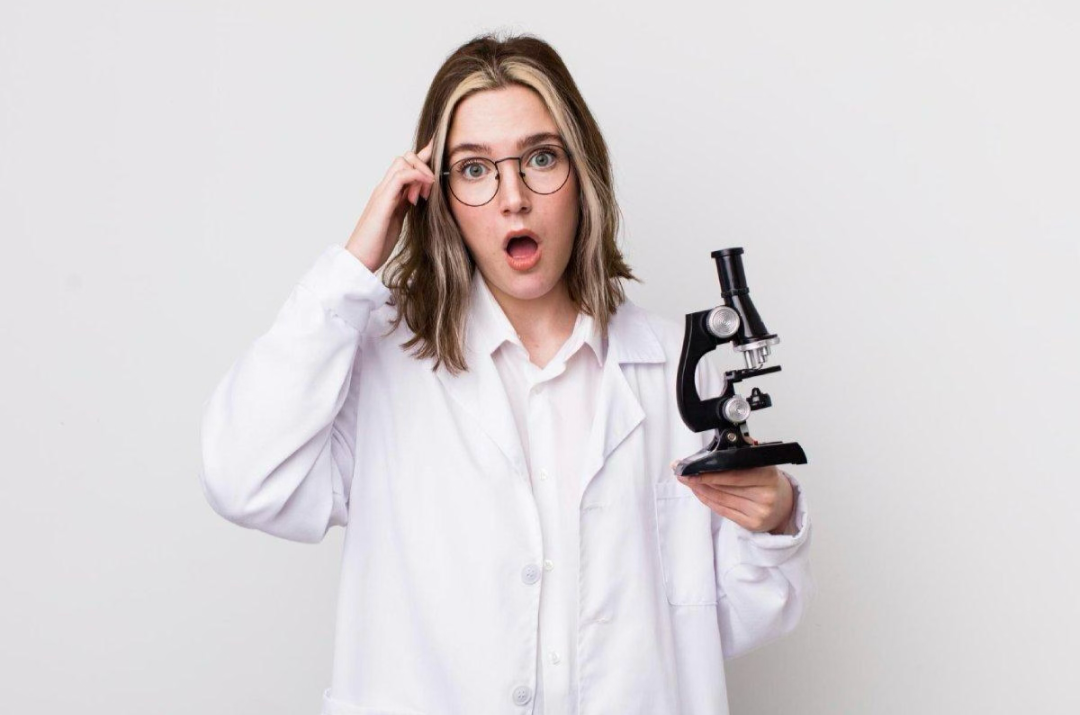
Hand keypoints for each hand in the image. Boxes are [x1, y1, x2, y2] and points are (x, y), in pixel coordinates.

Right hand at [345, 136, 436, 272]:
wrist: (359, 259)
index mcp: (388, 194)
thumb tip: (418, 196)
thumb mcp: (397, 220)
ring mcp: (382, 194)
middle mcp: (384, 190)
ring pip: (402, 163)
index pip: (405, 168)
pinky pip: (400, 178)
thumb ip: (405, 206)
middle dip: (423, 164)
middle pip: (404, 159)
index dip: (422, 157)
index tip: (438, 151)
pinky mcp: (382, 203)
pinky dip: (415, 176)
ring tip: (429, 189)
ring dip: (421, 170)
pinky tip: (425, 186)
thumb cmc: (376, 243)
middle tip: (432, 186)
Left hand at [670, 449, 794, 533]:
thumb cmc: (769, 481)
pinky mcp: (751, 524)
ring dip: (699, 489)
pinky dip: (707, 500)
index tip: (693, 469)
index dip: (711, 473)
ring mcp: (758, 512)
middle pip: (724, 487)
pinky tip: (698, 492)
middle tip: (682, 473)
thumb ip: (745, 454)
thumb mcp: (762, 464)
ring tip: (687, 481)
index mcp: (768, 476)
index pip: (735, 475)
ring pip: (720, 499)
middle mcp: (765, 496)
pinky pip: (722, 510)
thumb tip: (727, 441)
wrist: (784, 506)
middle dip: (699, 479)